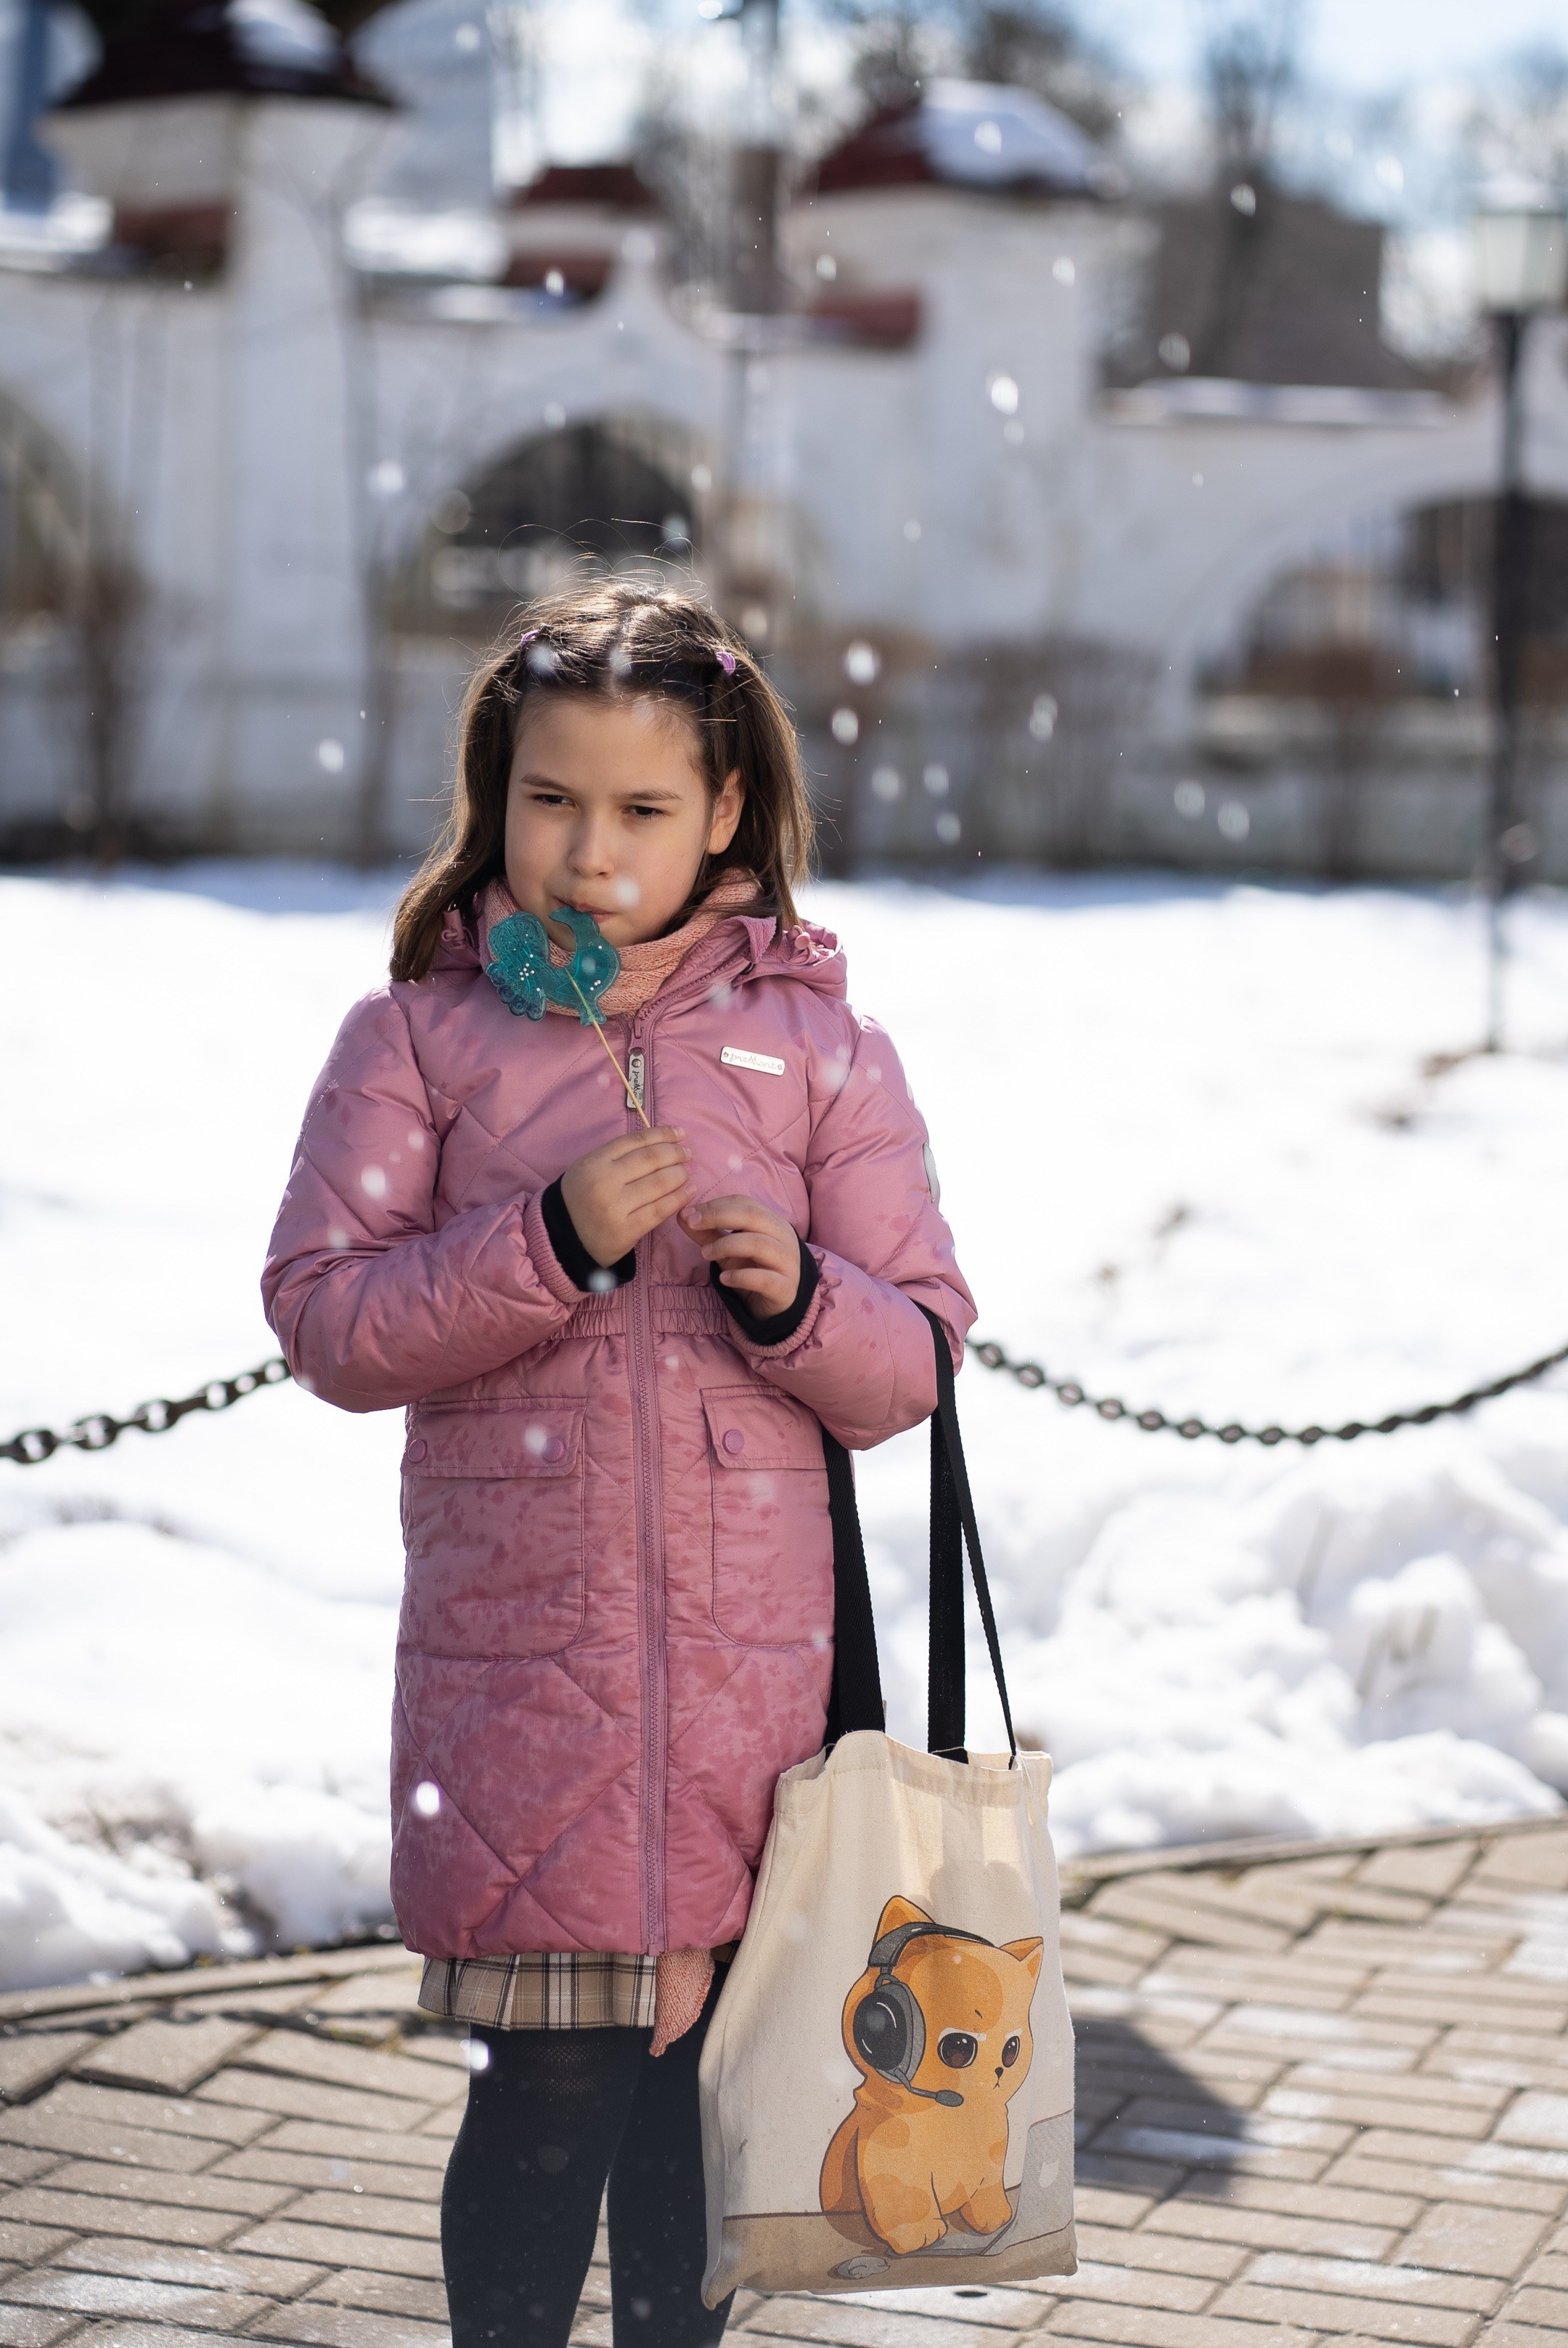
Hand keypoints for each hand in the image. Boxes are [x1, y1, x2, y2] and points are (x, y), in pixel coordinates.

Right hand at [560, 1127, 691, 1265]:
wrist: (563, 1238)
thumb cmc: (581, 1198)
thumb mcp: (589, 1168)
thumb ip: (618, 1155)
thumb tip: (661, 1142)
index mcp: (595, 1162)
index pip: (636, 1141)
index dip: (663, 1134)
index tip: (680, 1134)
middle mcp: (605, 1181)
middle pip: (651, 1159)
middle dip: (675, 1153)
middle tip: (687, 1154)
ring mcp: (616, 1207)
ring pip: (659, 1183)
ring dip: (680, 1174)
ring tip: (687, 1172)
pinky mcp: (627, 1230)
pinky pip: (660, 1210)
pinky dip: (679, 1198)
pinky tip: (689, 1192)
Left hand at [679, 1195, 800, 1318]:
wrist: (778, 1305)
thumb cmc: (753, 1270)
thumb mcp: (728, 1250)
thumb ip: (708, 1233)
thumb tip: (681, 1214)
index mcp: (772, 1222)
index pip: (745, 1203)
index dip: (715, 1205)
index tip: (689, 1213)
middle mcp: (784, 1238)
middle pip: (753, 1216)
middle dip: (718, 1216)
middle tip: (692, 1224)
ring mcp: (788, 1263)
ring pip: (759, 1244)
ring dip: (726, 1245)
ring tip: (705, 1254)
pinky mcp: (785, 1288)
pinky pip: (763, 1278)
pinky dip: (740, 1277)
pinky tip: (724, 1279)